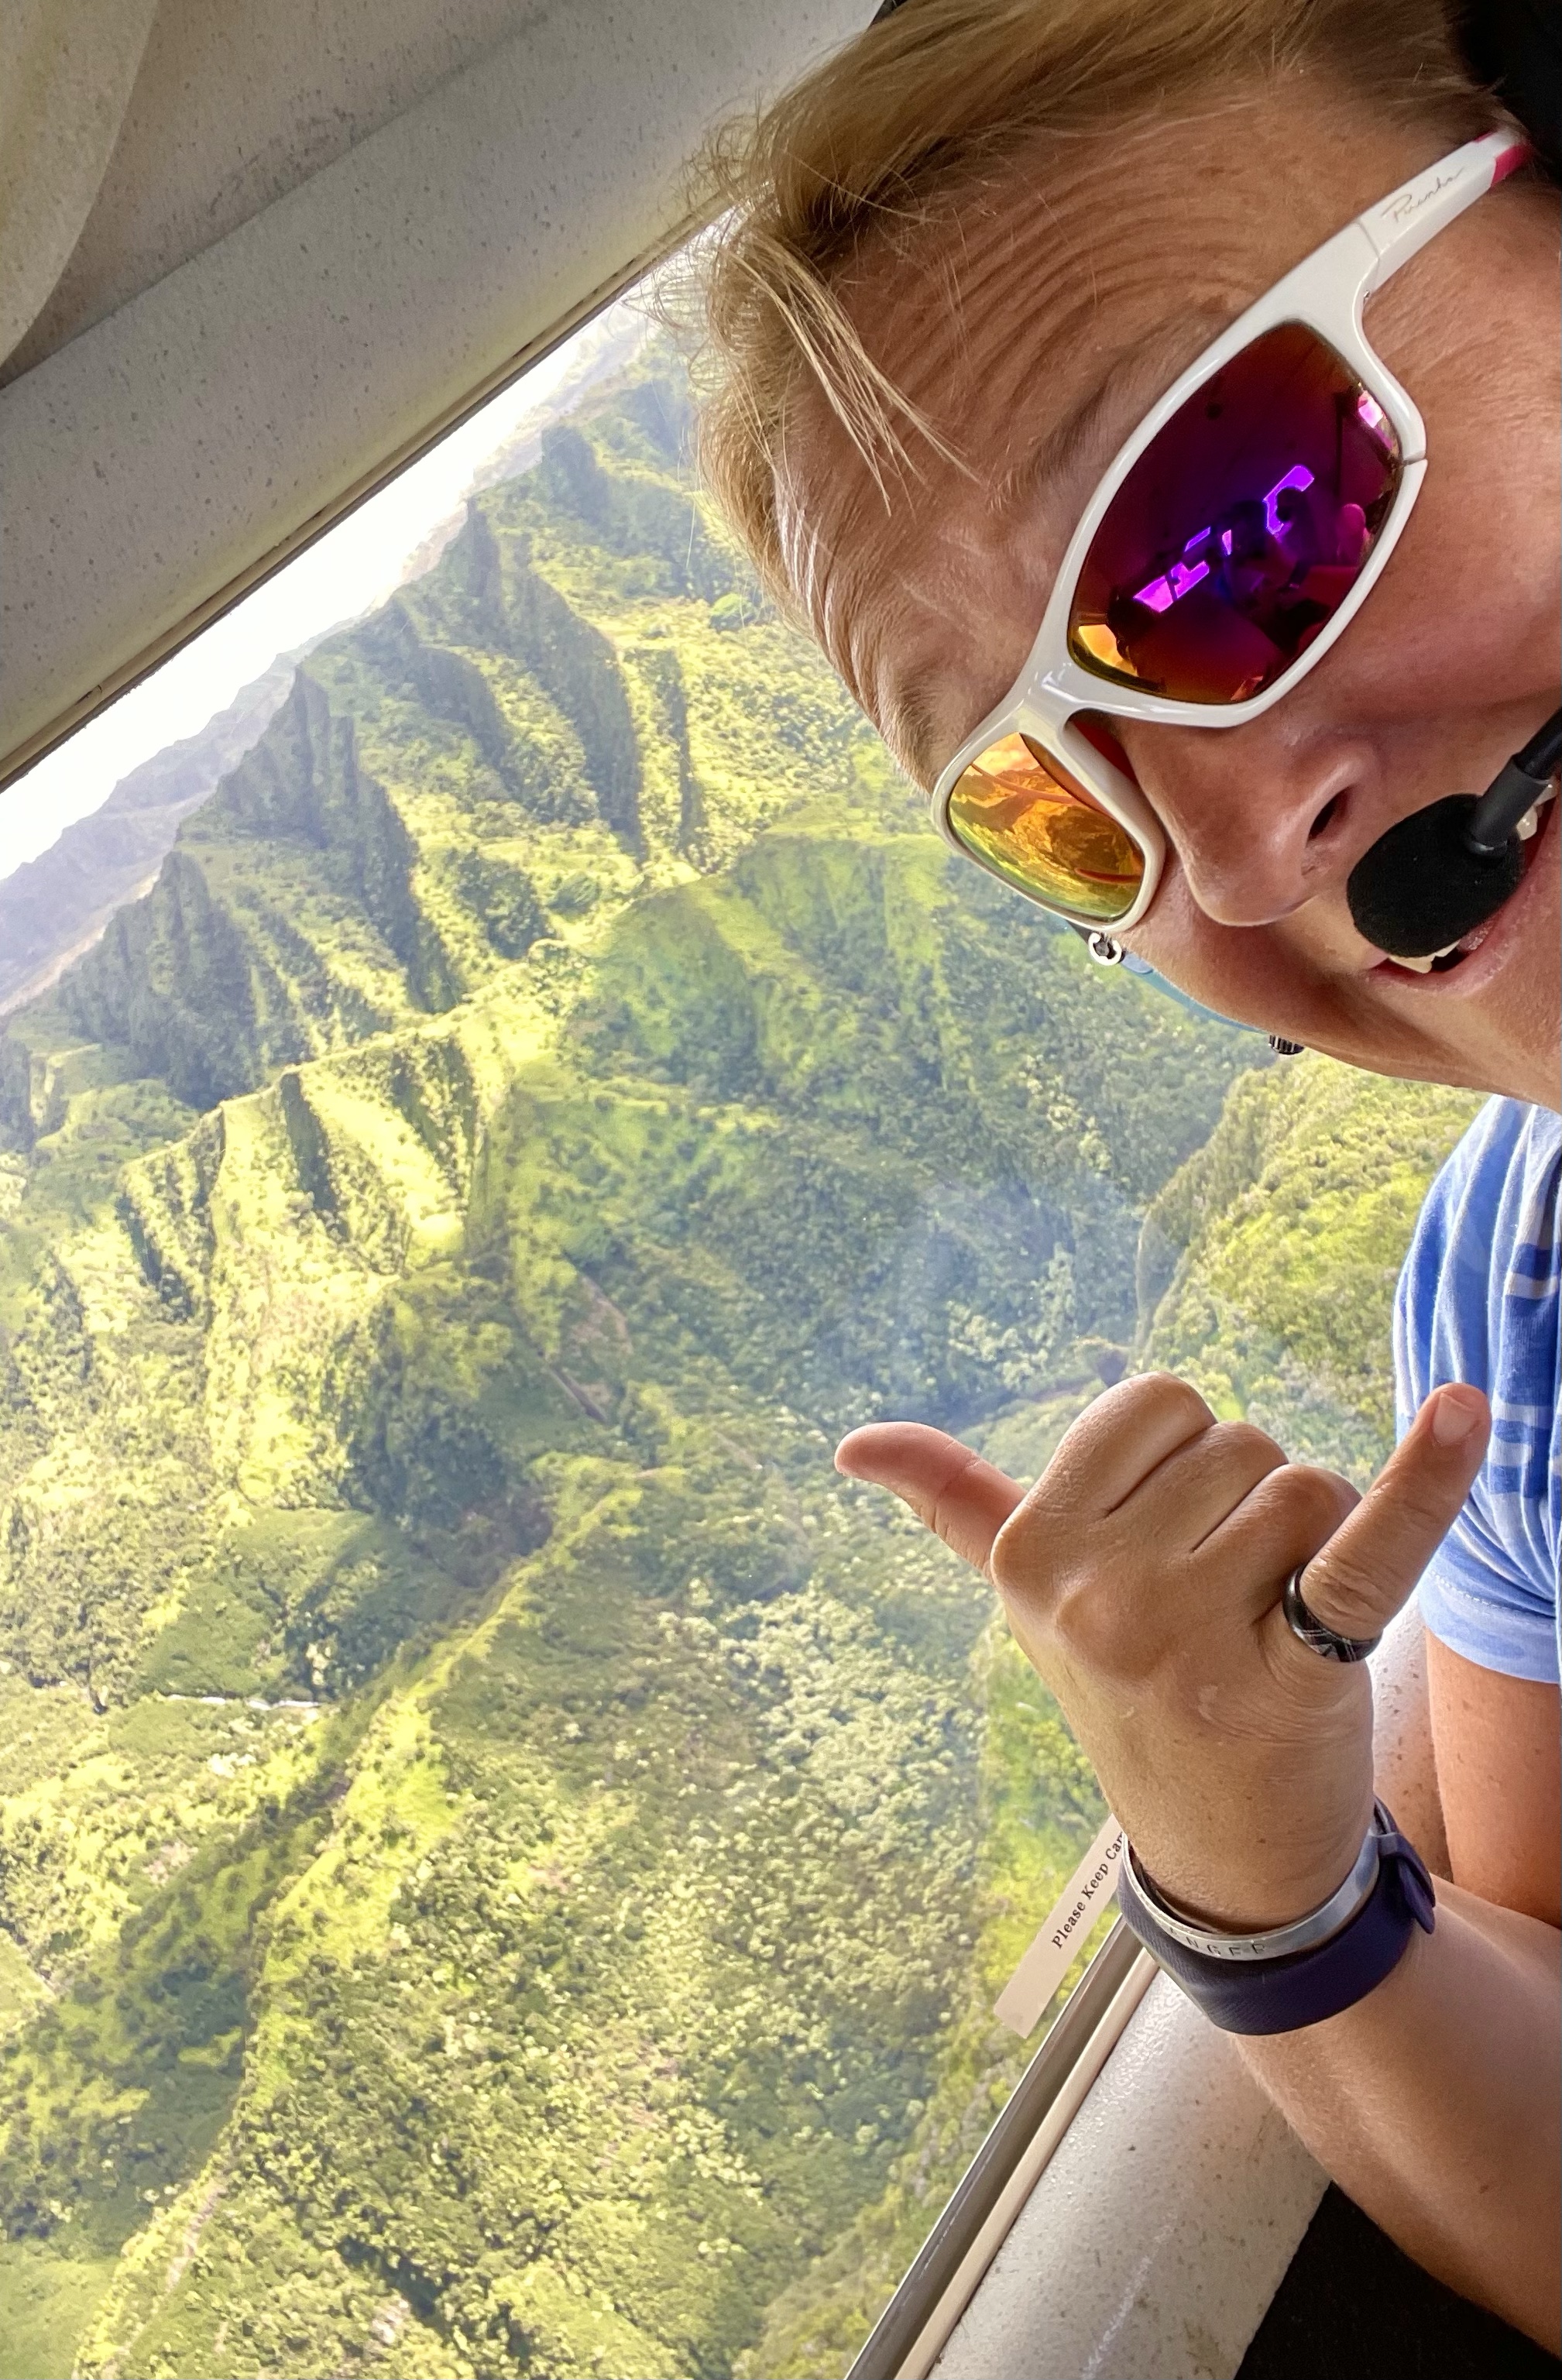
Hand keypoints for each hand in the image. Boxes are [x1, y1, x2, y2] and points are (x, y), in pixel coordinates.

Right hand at [837, 1375, 1489, 1930]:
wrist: (1224, 1850)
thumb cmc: (1133, 1690)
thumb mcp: (1031, 1603)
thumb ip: (955, 1507)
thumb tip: (853, 1444)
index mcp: (1031, 1552)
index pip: (1157, 1400)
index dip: (1186, 1457)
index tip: (1169, 1539)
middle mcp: (1095, 1591)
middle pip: (1238, 1442)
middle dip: (1253, 1501)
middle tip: (1230, 1599)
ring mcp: (1188, 1637)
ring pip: (1307, 1486)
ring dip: (1321, 1540)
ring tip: (1281, 1623)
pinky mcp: (1293, 1675)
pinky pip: (1367, 1554)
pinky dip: (1429, 1482)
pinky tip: (1468, 1413)